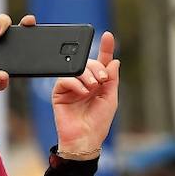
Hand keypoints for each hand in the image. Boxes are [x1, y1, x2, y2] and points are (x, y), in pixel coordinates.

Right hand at [52, 30, 119, 156]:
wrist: (85, 139)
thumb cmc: (98, 123)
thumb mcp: (110, 99)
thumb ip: (112, 80)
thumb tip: (114, 60)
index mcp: (98, 83)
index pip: (102, 62)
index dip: (106, 48)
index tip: (109, 36)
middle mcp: (84, 82)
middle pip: (89, 62)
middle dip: (97, 67)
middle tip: (102, 80)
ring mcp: (71, 86)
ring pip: (77, 68)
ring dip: (87, 75)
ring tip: (93, 87)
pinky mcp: (59, 92)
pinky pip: (65, 78)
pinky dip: (75, 82)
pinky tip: (82, 91)